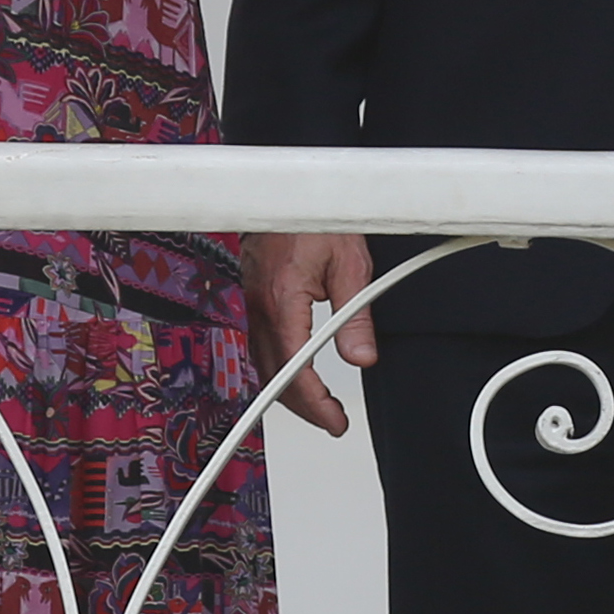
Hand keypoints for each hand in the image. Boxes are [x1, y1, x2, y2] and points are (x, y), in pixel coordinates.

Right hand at [244, 231, 378, 438]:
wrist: (285, 190)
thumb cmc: (314, 215)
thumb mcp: (350, 263)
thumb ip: (355, 315)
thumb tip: (360, 357)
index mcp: (282, 298)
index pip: (293, 367)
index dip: (313, 402)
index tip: (334, 420)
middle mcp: (261, 306)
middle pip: (274, 374)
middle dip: (302, 406)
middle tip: (332, 422)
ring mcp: (254, 304)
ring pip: (264, 362)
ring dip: (290, 390)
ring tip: (320, 406)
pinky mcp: (255, 299)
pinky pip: (262, 344)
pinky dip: (280, 367)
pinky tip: (297, 373)